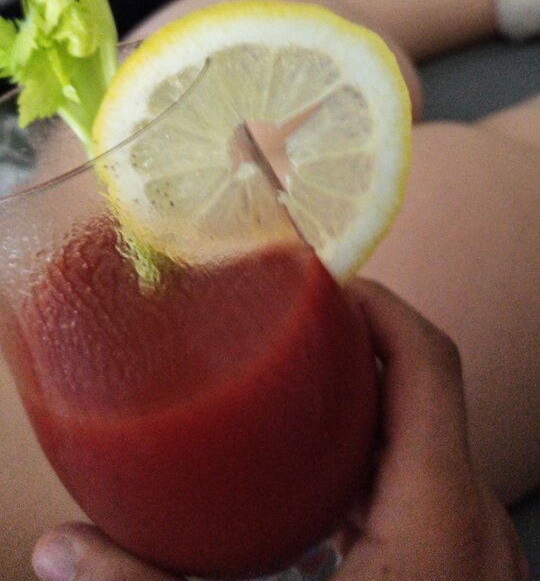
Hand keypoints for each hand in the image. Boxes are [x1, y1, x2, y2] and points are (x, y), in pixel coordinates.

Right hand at [32, 280, 527, 580]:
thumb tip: (60, 554)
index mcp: (440, 510)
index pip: (429, 358)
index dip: (379, 304)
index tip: (324, 286)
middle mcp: (477, 521)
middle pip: (429, 395)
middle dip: (362, 357)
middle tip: (293, 343)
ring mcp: (484, 559)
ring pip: (435, 449)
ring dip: (373, 418)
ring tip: (303, 408)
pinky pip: (434, 498)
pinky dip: (383, 475)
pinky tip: (329, 505)